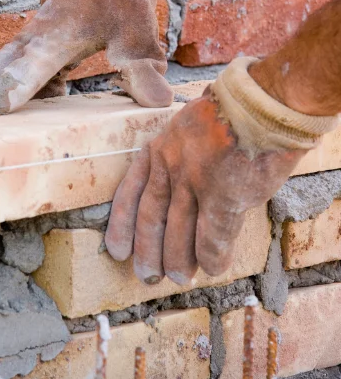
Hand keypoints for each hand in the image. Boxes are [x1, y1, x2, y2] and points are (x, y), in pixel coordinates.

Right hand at [0, 0, 172, 113]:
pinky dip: (15, 83)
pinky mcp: (38, 39)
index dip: (9, 89)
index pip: (30, 67)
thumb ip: (143, 70)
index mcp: (60, 33)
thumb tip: (158, 104)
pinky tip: (27, 106)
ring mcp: (35, 35)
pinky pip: (20, 64)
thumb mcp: (139, 35)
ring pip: (5, 63)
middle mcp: (39, 34)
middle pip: (2, 65)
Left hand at [105, 89, 305, 284]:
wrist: (261, 101)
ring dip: (178, 259)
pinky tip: (213, 268)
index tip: (116, 249)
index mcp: (159, 149)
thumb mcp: (188, 127)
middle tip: (147, 275)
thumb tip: (181, 188)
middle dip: (147, 250)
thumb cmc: (229, 111)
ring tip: (179, 277)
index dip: (122, 225)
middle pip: (151, 217)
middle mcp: (169, 167)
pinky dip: (212, 256)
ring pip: (178, 231)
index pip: (131, 193)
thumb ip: (180, 156)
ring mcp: (194, 182)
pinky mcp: (223, 196)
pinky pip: (212, 237)